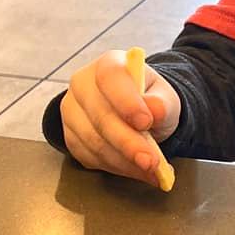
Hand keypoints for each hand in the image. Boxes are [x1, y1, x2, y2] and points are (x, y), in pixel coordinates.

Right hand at [60, 50, 180, 187]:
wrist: (135, 113)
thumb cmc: (148, 100)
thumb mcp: (165, 97)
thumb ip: (163, 102)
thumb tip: (155, 109)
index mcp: (108, 65)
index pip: (110, 78)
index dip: (127, 102)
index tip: (146, 123)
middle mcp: (82, 84)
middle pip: (100, 116)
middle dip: (128, 143)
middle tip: (151, 161)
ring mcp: (72, 111)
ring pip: (93, 141)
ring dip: (124, 161)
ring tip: (150, 169)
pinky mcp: (70, 136)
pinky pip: (89, 157)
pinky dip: (116, 167)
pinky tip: (136, 170)